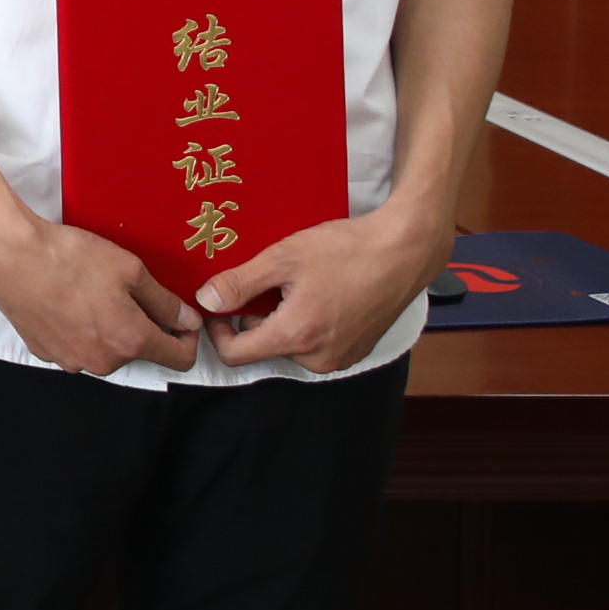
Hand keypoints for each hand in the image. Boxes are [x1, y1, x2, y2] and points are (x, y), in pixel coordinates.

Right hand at [0, 214, 199, 377]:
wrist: (7, 256)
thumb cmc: (69, 258)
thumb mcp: (130, 269)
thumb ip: (165, 301)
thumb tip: (187, 320)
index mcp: (130, 341)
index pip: (180, 359)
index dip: (188, 337)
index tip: (180, 316)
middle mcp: (103, 361)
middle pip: (139, 352)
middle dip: (143, 328)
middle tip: (128, 292)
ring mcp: (70, 359)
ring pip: (105, 350)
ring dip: (109, 330)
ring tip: (92, 294)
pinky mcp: (44, 351)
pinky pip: (74, 346)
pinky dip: (78, 330)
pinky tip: (67, 301)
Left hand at [204, 203, 445, 373]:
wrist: (404, 251)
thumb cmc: (345, 250)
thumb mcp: (282, 258)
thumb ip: (239, 284)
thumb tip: (205, 301)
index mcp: (295, 338)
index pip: (235, 355)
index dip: (217, 331)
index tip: (219, 304)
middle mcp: (318, 359)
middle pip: (263, 348)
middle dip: (255, 319)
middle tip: (264, 283)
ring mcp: (341, 358)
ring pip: (290, 345)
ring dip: (283, 320)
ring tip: (295, 284)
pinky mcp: (357, 350)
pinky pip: (317, 343)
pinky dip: (307, 323)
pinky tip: (318, 293)